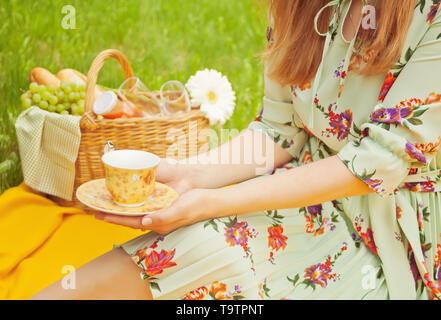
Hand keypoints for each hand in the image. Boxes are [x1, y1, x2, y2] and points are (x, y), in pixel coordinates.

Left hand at [95, 188, 216, 233]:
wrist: (210, 201)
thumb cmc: (196, 206)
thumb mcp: (180, 210)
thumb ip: (163, 218)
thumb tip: (145, 222)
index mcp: (157, 223)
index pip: (130, 222)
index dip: (113, 218)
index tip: (97, 213)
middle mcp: (156, 220)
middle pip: (129, 218)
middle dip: (113, 213)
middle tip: (97, 207)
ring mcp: (159, 213)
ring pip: (135, 212)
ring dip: (121, 208)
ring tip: (108, 202)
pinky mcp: (163, 206)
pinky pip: (144, 205)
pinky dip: (133, 202)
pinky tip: (129, 197)